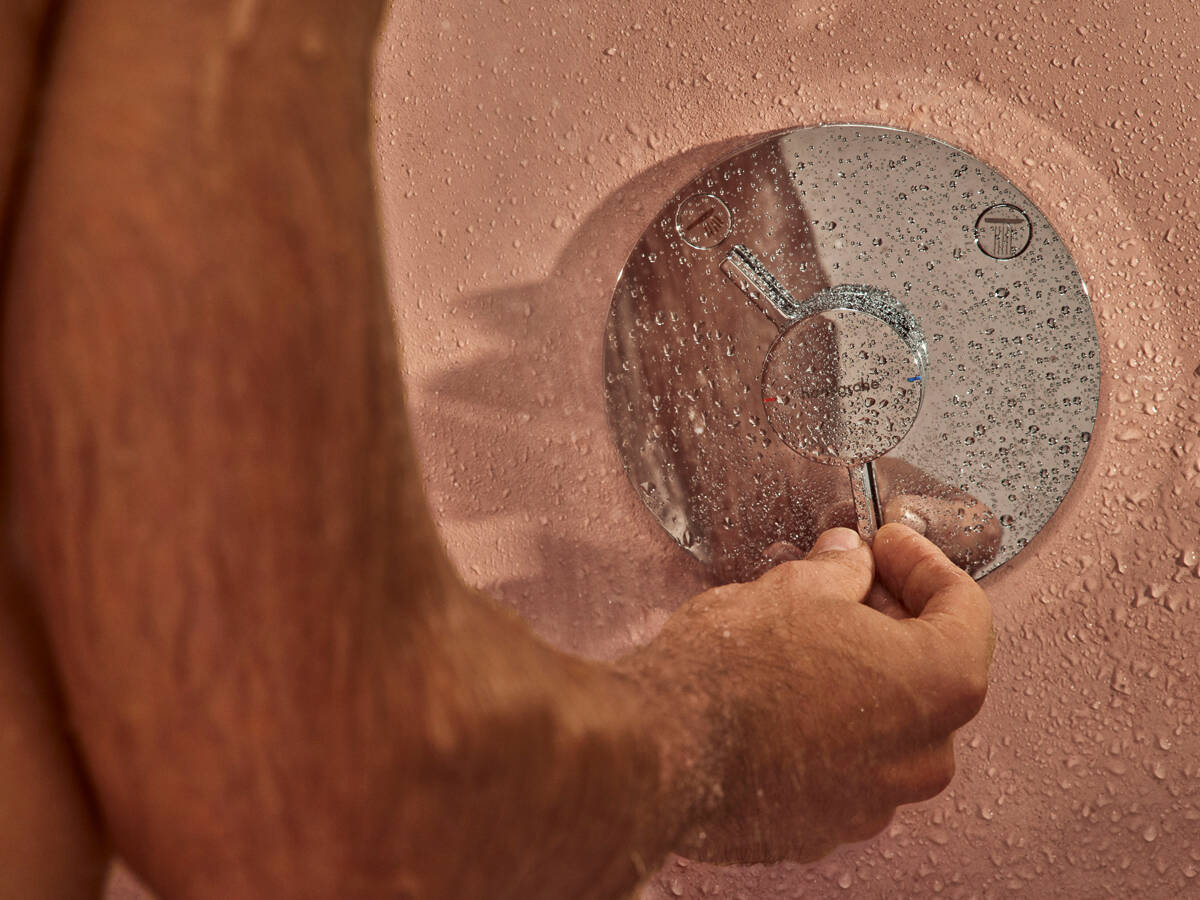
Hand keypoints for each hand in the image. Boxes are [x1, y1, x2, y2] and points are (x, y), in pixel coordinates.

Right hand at [627, 523, 993, 863]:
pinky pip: (846, 764)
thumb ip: (840, 573)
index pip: (965, 610)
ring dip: (862, 675)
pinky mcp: (824, 827)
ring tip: (809, 634)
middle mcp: (920, 755)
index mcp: (937, 684)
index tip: (889, 544)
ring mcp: (874, 801)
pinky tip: (784, 693)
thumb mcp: (794, 589)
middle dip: (894, 617)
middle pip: (932, 670)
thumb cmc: (732, 671)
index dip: (924, 564)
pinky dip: (829, 725)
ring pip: (888, 723)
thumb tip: (848, 563)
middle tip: (851, 579)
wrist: (661, 748)